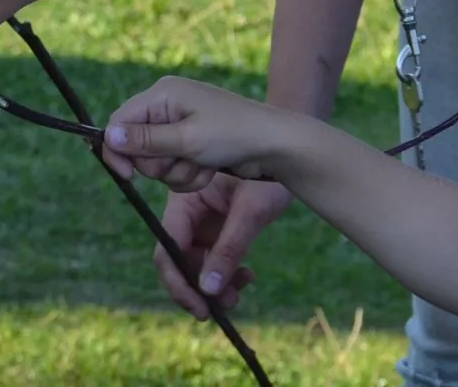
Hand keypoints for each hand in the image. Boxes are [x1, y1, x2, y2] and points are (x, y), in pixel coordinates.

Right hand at [101, 76, 293, 188]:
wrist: (275, 144)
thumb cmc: (234, 134)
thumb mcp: (187, 139)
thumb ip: (146, 140)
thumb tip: (109, 136)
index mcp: (164, 94)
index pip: (120, 121)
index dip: (119, 150)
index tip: (127, 176)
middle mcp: (168, 107)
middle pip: (136, 147)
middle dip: (159, 164)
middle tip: (186, 159)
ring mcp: (181, 127)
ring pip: (156, 164)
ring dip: (178, 172)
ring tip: (204, 164)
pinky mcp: (192, 145)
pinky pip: (174, 170)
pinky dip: (190, 175)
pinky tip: (210, 169)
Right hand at [153, 176, 292, 318]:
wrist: (289, 151)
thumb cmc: (270, 171)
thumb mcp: (251, 209)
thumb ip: (229, 248)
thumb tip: (208, 290)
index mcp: (184, 199)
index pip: (168, 247)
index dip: (179, 282)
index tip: (200, 307)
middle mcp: (188, 211)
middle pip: (180, 259)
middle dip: (198, 287)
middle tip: (223, 307)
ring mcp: (203, 220)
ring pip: (198, 263)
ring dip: (214, 284)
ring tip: (239, 294)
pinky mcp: (219, 225)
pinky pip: (214, 256)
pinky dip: (227, 271)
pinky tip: (247, 276)